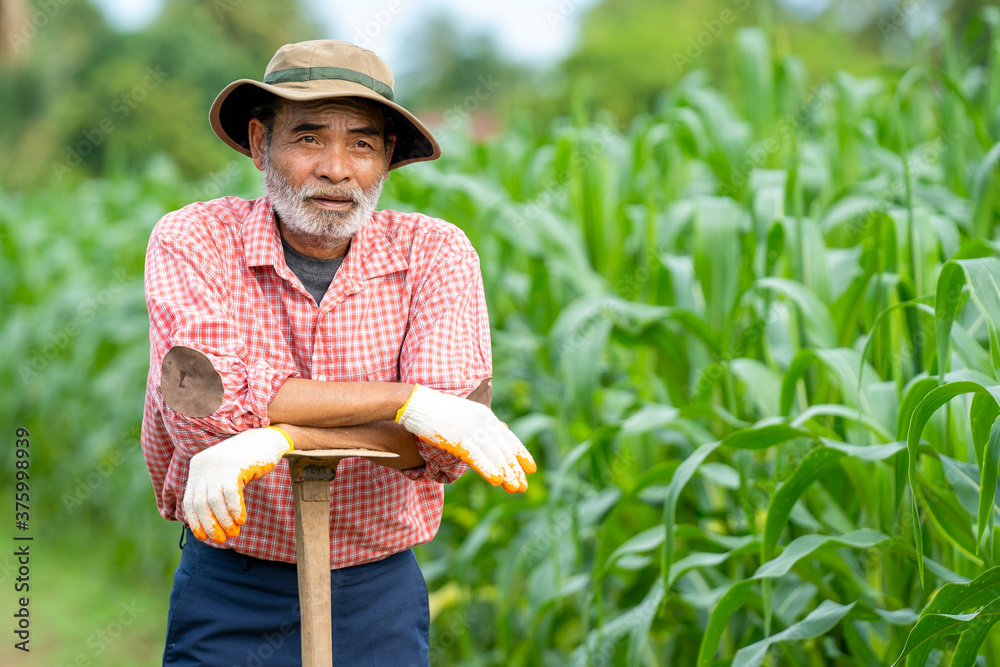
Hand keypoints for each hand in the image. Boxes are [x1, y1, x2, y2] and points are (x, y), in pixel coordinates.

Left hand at [183, 427, 293, 542]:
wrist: (267, 439)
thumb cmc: (246, 462)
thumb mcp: (223, 474)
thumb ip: (213, 491)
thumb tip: (209, 523)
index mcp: (197, 467)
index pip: (190, 501)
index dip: (196, 522)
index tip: (204, 538)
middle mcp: (204, 465)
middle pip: (201, 503)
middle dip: (210, 525)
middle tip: (221, 539)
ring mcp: (219, 464)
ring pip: (215, 501)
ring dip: (224, 521)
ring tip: (234, 532)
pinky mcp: (235, 465)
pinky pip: (232, 494)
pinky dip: (235, 510)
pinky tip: (241, 519)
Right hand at [395, 384, 535, 491]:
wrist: (417, 403)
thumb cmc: (438, 410)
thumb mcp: (466, 414)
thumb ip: (481, 424)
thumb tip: (499, 430)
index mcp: (485, 416)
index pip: (509, 437)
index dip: (521, 454)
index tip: (531, 469)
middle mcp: (483, 422)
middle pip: (504, 450)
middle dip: (516, 470)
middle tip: (524, 487)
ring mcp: (471, 430)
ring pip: (495, 456)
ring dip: (507, 474)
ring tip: (516, 489)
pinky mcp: (458, 439)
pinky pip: (477, 457)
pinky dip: (488, 469)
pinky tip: (496, 481)